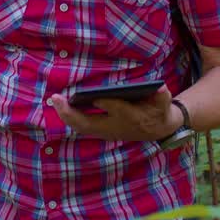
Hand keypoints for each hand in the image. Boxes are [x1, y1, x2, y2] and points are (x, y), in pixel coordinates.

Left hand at [47, 85, 179, 141]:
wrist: (159, 129)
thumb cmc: (159, 110)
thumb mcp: (164, 102)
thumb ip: (162, 96)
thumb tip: (160, 87)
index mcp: (133, 118)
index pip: (118, 110)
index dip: (108, 104)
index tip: (96, 97)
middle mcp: (116, 127)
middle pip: (90, 124)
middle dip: (72, 113)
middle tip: (57, 99)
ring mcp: (107, 132)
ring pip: (82, 127)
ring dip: (67, 116)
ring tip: (55, 100)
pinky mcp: (102, 132)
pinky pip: (82, 127)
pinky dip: (70, 117)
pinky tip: (61, 105)